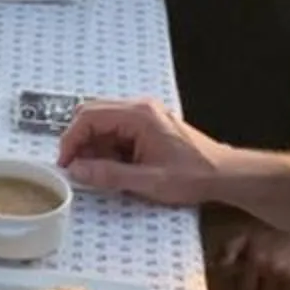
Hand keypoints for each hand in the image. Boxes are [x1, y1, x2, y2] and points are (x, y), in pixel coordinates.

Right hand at [58, 97, 226, 205]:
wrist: (223, 174)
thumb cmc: (194, 175)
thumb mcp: (148, 181)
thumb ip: (109, 175)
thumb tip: (78, 170)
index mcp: (139, 115)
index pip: (89, 117)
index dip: (71, 140)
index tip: (66, 163)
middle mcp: (140, 108)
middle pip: (92, 115)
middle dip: (80, 143)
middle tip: (78, 169)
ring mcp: (143, 115)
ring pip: (102, 124)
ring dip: (95, 148)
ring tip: (103, 173)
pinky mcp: (146, 126)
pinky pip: (116, 132)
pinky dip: (108, 149)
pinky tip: (117, 169)